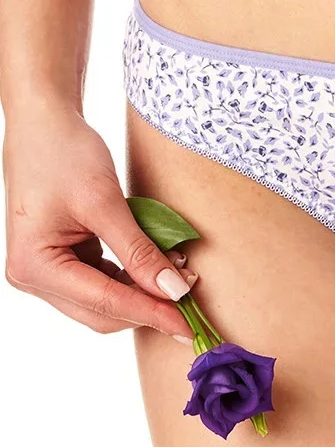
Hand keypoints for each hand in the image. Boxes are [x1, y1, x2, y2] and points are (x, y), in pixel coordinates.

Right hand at [3, 101, 196, 340]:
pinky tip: (157, 266)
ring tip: (178, 274)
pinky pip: (101, 284)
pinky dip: (131, 279)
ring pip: (103, 304)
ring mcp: (45, 272)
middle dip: (148, 307)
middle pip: (102, 313)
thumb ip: (139, 252)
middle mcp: (32, 277)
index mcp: (34, 266)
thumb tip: (174, 291)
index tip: (189, 324)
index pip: (105, 303)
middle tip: (190, 296)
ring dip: (142, 294)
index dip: (152, 314)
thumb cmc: (64, 153)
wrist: (42, 122)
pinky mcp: (60, 262)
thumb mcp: (105, 203)